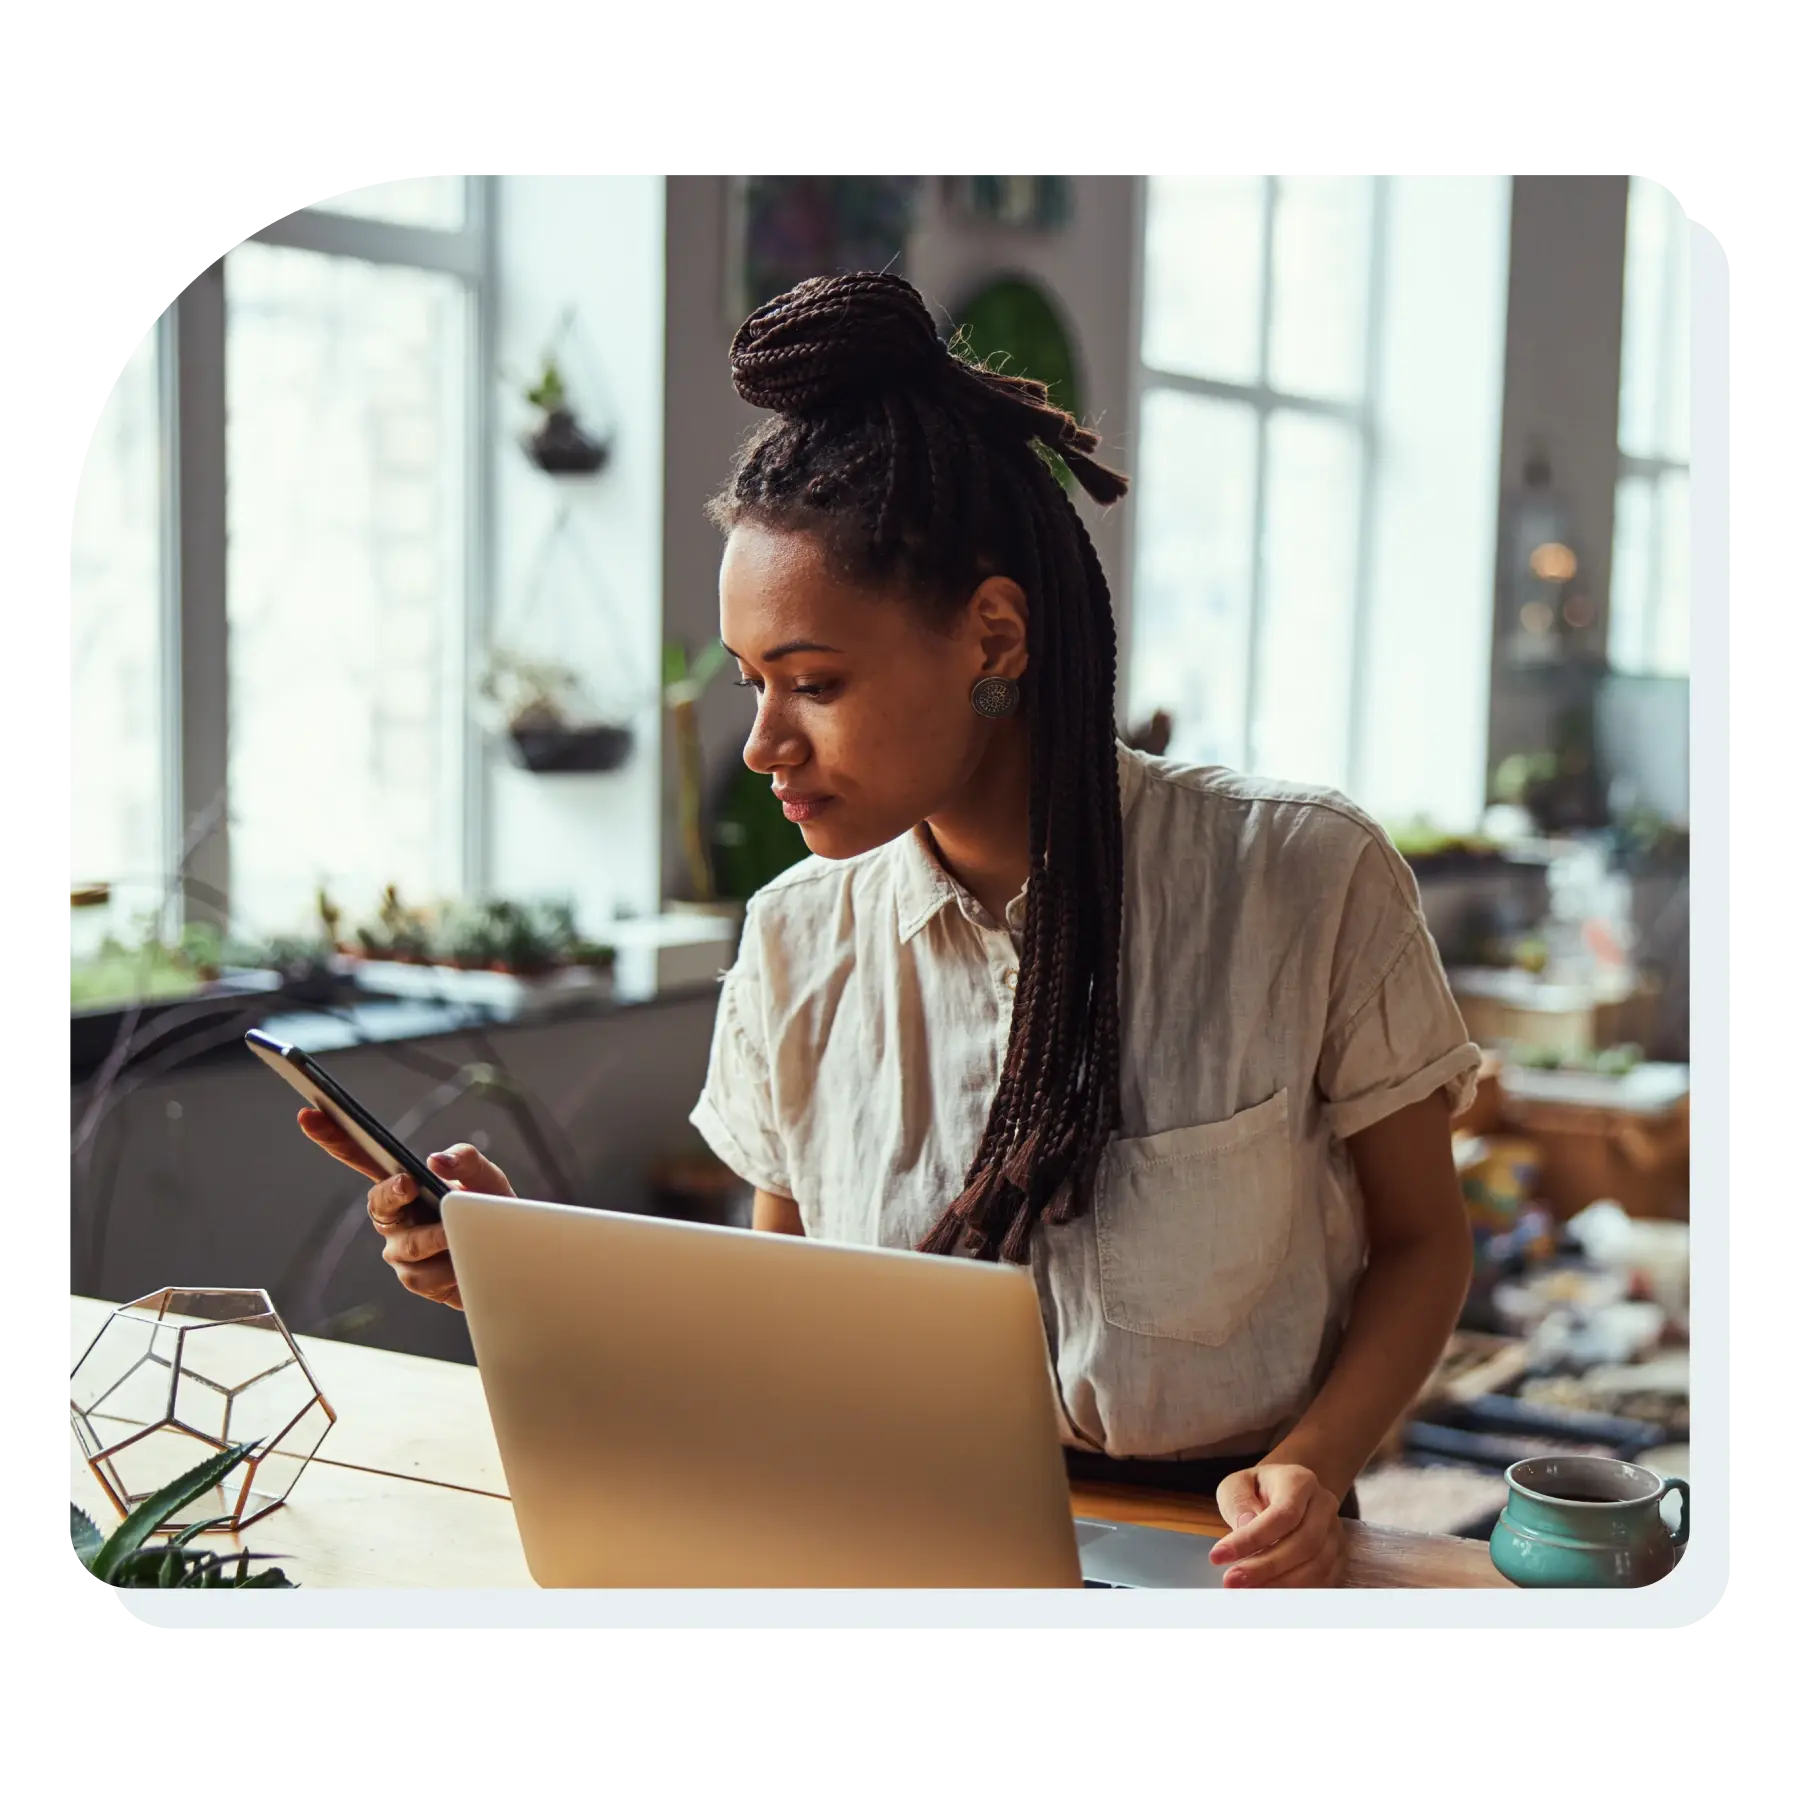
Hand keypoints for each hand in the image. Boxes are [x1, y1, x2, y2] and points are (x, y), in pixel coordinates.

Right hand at [296, 1109, 515, 1311]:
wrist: (512, 1255)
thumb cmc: (492, 1211)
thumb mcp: (487, 1179)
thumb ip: (467, 1161)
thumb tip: (436, 1160)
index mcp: (403, 1181)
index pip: (361, 1157)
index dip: (332, 1137)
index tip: (310, 1114)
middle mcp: (395, 1215)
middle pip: (377, 1203)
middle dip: (392, 1193)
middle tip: (409, 1184)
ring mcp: (401, 1249)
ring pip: (407, 1246)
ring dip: (436, 1238)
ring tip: (459, 1234)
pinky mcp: (415, 1278)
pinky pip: (425, 1275)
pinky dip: (450, 1267)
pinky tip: (464, 1262)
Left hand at [1209, 1463, 1348, 1587]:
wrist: (1286, 1491)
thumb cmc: (1257, 1489)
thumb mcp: (1237, 1484)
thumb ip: (1238, 1502)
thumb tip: (1245, 1527)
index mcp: (1299, 1481)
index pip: (1282, 1514)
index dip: (1251, 1539)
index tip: (1219, 1556)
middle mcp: (1324, 1504)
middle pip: (1304, 1543)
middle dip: (1266, 1566)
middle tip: (1232, 1580)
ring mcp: (1335, 1531)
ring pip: (1317, 1566)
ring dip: (1281, 1583)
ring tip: (1248, 1590)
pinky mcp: (1338, 1555)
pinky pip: (1324, 1580)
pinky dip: (1298, 1591)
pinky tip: (1270, 1592)